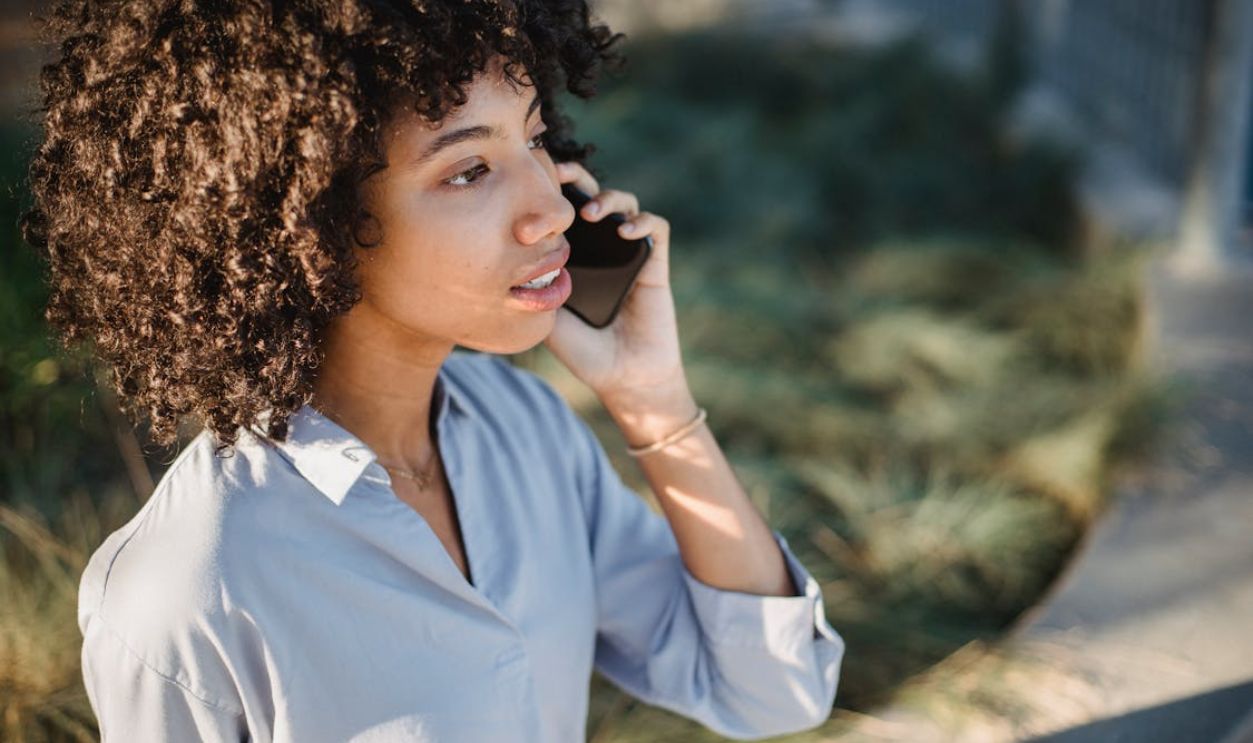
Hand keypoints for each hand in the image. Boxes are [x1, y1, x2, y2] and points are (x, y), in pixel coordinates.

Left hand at [543, 161, 688, 405]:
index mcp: (575, 257)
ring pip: (625, 204)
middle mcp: (601, 249)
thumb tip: (503, 263)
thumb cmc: (586, 354)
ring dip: (608, 198)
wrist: (626, 379)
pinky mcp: (655, 265)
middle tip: (559, 173)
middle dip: (577, 178)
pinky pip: (655, 229)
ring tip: (591, 212)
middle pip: (592, 195)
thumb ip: (534, 290)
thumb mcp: (548, 319)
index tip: (530, 181)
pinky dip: (642, 222)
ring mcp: (629, 254)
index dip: (550, 192)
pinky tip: (625, 232)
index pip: (563, 211)